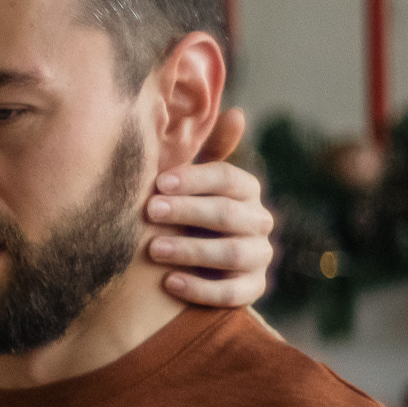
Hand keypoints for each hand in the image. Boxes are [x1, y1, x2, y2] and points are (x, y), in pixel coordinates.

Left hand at [146, 107, 274, 307]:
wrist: (188, 265)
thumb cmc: (183, 213)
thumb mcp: (188, 182)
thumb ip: (203, 151)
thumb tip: (237, 113)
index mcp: (244, 189)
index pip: (228, 178)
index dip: (194, 180)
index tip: (158, 183)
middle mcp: (258, 220)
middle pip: (228, 214)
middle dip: (187, 212)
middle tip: (149, 212)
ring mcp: (258, 256)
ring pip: (231, 253)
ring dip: (191, 250)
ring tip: (153, 249)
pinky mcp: (252, 288)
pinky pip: (232, 293)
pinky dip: (201, 289)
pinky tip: (169, 282)